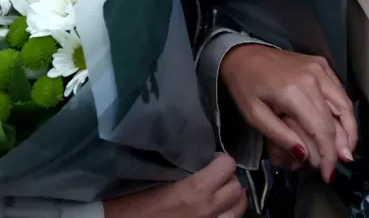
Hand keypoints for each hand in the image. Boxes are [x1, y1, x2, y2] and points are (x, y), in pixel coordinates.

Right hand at [103, 154, 244, 217]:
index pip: (227, 165)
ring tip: (221, 194)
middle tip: (215, 175)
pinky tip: (216, 212)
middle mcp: (208, 209)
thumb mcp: (156, 177)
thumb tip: (196, 157)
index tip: (211, 159)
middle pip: (236, 187)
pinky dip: (226, 216)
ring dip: (232, 199)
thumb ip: (181, 168)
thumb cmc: (130, 203)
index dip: (221, 159)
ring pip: (238, 210)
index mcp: (195, 190)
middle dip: (229, 178)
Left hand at [219, 45, 355, 183]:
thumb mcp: (254, 116)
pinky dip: (344, 111)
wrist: (242, 54)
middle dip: (343, 145)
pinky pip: (339, 91)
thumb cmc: (245, 85)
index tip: (327, 174)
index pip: (322, 129)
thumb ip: (281, 136)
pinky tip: (340, 127)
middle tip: (341, 164)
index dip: (328, 155)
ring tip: (345, 150)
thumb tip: (305, 156)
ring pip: (345, 103)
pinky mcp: (321, 64)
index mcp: (294, 90)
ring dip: (350, 129)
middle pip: (340, 116)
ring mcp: (319, 68)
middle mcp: (313, 76)